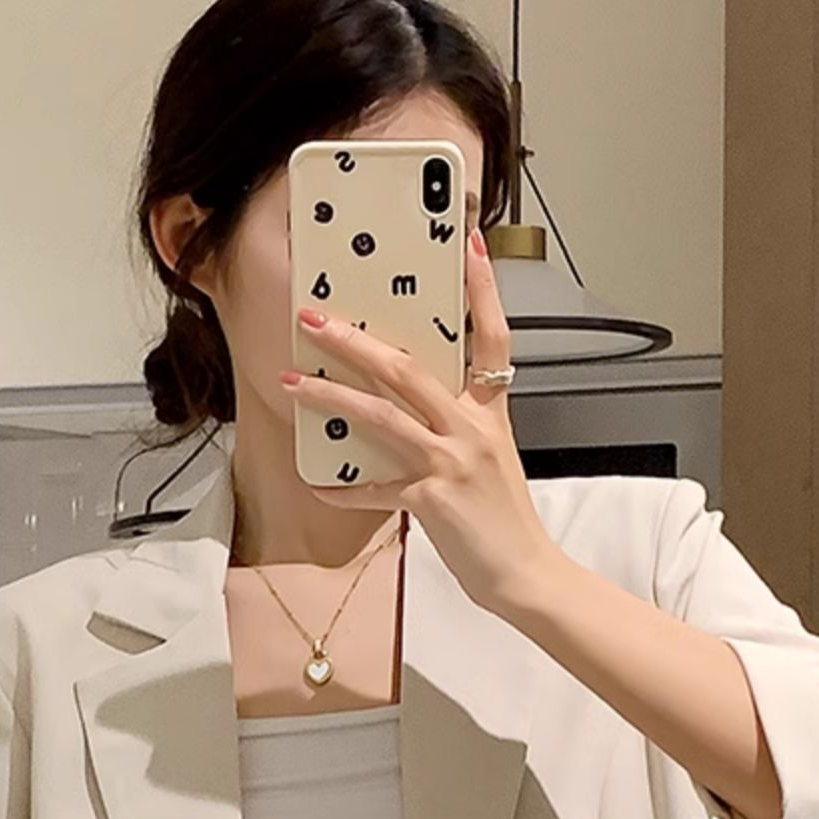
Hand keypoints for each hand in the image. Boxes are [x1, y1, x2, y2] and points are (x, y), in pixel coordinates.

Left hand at [280, 226, 559, 617]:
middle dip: (355, 341)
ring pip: (382, 415)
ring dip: (332, 396)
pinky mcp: (431, 500)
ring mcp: (451, 462)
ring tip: (292, 383)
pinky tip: (316, 484)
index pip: (491, 336)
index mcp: (490, 413)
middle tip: (314, 319)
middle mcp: (471, 429)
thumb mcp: (492, 459)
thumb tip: (409, 412)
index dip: (482, 288)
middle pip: (409, 368)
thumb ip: (456, 429)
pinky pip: (373, 489)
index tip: (468, 244)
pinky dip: (341, 489)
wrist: (526, 574)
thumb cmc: (505, 521)